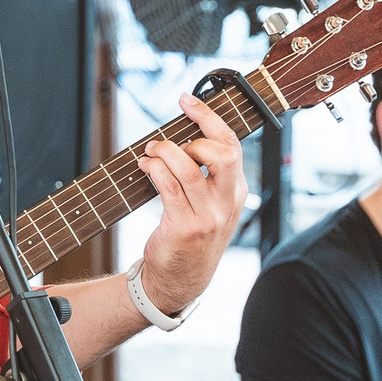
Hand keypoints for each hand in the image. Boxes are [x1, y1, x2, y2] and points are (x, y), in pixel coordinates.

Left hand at [134, 94, 248, 311]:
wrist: (180, 279)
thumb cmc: (191, 235)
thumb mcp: (210, 205)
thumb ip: (206, 174)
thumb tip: (182, 135)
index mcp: (235, 191)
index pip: (231, 145)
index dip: (209, 117)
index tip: (187, 100)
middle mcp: (227, 201)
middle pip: (221, 153)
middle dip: (193, 135)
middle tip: (168, 139)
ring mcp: (208, 215)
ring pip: (189, 168)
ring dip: (164, 152)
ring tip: (150, 152)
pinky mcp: (185, 226)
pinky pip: (169, 187)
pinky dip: (154, 169)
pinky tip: (145, 166)